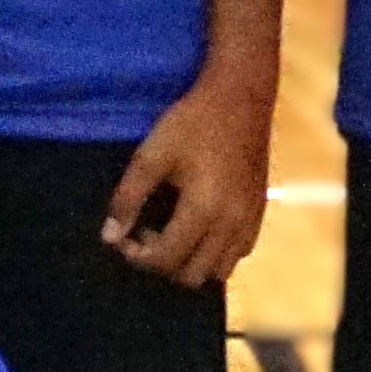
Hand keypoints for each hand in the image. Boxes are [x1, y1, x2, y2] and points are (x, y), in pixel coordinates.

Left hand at [100, 71, 272, 288]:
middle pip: (194, 275)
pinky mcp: (260, 211)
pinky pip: (239, 253)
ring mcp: (251, 220)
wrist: (241, 97)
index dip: (137, 256)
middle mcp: (233, 224)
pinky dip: (215, 253)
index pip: (166, 259)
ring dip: (191, 262)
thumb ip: (128, 198)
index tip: (123, 237)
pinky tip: (198, 227)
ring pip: (220, 270)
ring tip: (172, 232)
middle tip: (145, 234)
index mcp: (204, 210)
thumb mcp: (150, 155)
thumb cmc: (192, 122)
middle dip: (163, 263)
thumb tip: (109, 236)